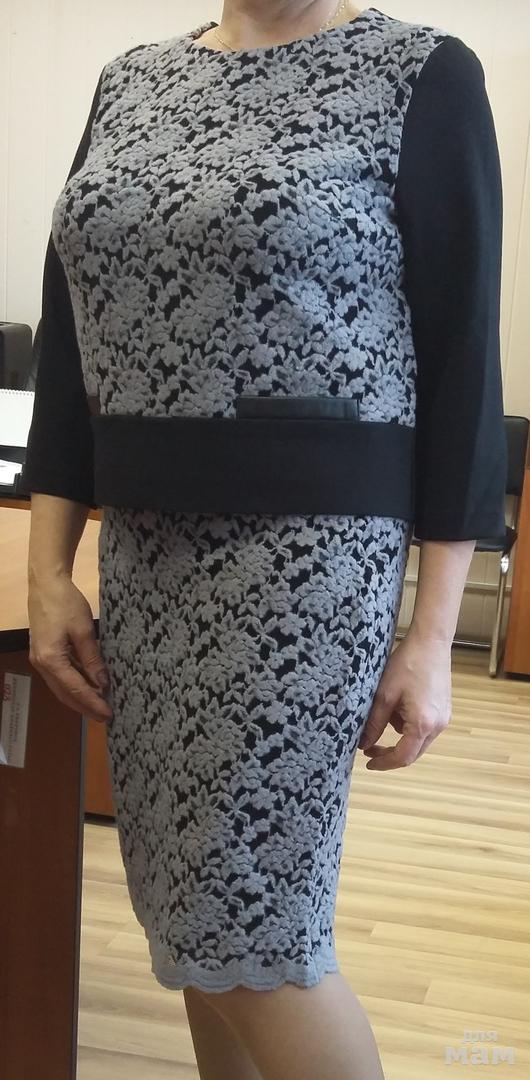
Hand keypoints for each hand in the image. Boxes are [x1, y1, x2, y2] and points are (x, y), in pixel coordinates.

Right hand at [28, 573, 112, 723]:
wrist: (46, 584)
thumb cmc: (66, 604)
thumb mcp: (83, 631)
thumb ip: (92, 659)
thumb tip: (103, 683)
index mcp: (51, 660)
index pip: (75, 690)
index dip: (93, 703)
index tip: (109, 714)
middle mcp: (42, 665)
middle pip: (65, 694)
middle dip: (85, 707)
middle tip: (105, 717)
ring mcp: (40, 659)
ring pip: (61, 687)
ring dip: (79, 698)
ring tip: (98, 706)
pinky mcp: (43, 652)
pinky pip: (59, 676)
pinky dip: (73, 684)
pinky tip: (88, 686)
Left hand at [358, 625, 451, 769]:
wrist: (431, 642)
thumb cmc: (407, 664)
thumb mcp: (384, 695)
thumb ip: (373, 723)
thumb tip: (363, 744)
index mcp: (423, 724)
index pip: (403, 757)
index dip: (384, 763)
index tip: (368, 762)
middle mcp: (438, 725)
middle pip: (413, 752)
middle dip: (391, 753)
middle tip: (370, 748)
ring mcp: (444, 717)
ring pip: (418, 739)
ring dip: (399, 735)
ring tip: (385, 712)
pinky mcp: (444, 709)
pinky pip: (425, 726)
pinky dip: (409, 724)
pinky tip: (399, 704)